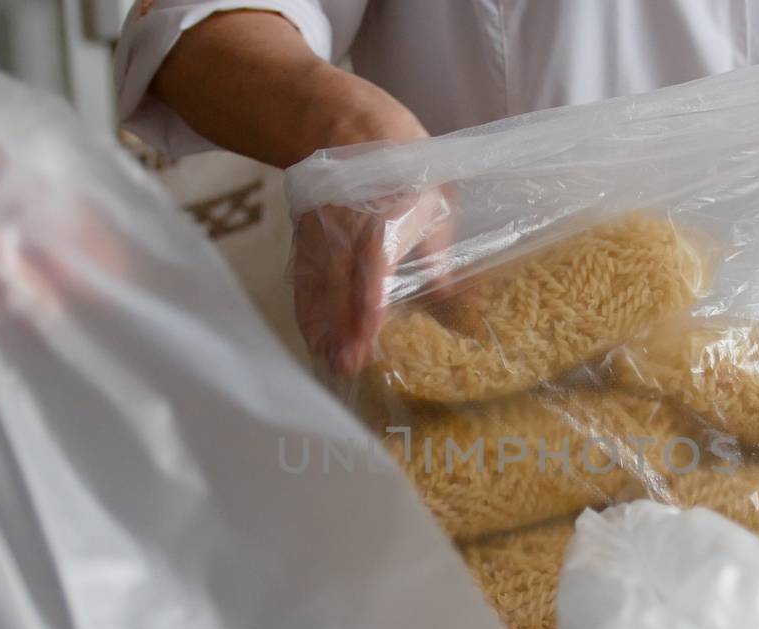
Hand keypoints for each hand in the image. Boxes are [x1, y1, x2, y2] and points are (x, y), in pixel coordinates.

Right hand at [292, 189, 451, 374]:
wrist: (351, 133)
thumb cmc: (406, 171)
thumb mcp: (434, 203)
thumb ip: (438, 254)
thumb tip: (455, 298)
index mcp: (383, 215)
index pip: (374, 262)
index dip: (371, 296)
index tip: (370, 328)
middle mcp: (346, 227)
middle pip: (341, 282)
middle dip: (344, 325)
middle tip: (349, 365)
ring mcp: (321, 235)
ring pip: (317, 285)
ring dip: (323, 326)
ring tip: (331, 363)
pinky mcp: (306, 241)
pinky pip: (303, 282)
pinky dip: (307, 313)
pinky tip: (315, 343)